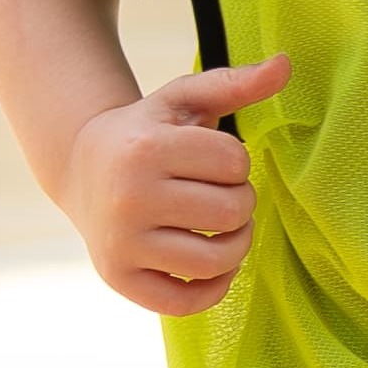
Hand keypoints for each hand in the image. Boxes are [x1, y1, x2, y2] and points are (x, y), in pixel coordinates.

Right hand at [65, 54, 289, 314]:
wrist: (81, 167)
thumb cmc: (147, 132)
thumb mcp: (183, 100)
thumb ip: (234, 83)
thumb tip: (285, 63)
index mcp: (146, 149)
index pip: (234, 164)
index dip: (237, 164)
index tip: (216, 162)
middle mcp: (128, 198)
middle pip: (230, 214)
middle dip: (241, 203)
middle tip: (223, 196)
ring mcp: (121, 243)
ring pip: (214, 262)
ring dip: (236, 247)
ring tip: (225, 230)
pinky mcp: (119, 279)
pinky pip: (185, 303)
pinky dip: (211, 290)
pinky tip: (211, 266)